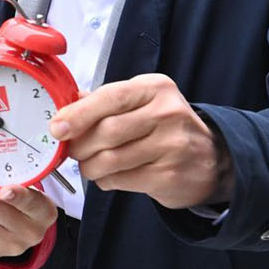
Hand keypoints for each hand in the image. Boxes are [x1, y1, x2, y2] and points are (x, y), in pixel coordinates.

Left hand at [50, 74, 232, 209]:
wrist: (211, 160)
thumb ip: (105, 101)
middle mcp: (167, 114)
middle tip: (72, 151)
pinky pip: (121, 180)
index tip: (57, 128)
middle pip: (106, 131)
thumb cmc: (166, 128)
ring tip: (89, 165)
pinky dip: (106, 180)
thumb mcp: (142, 102)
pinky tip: (109, 176)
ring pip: (110, 159)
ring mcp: (171, 146)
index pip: (109, 97)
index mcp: (155, 88)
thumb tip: (65, 106)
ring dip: (90, 166)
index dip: (78, 114)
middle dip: (80, 145)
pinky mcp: (169, 175)